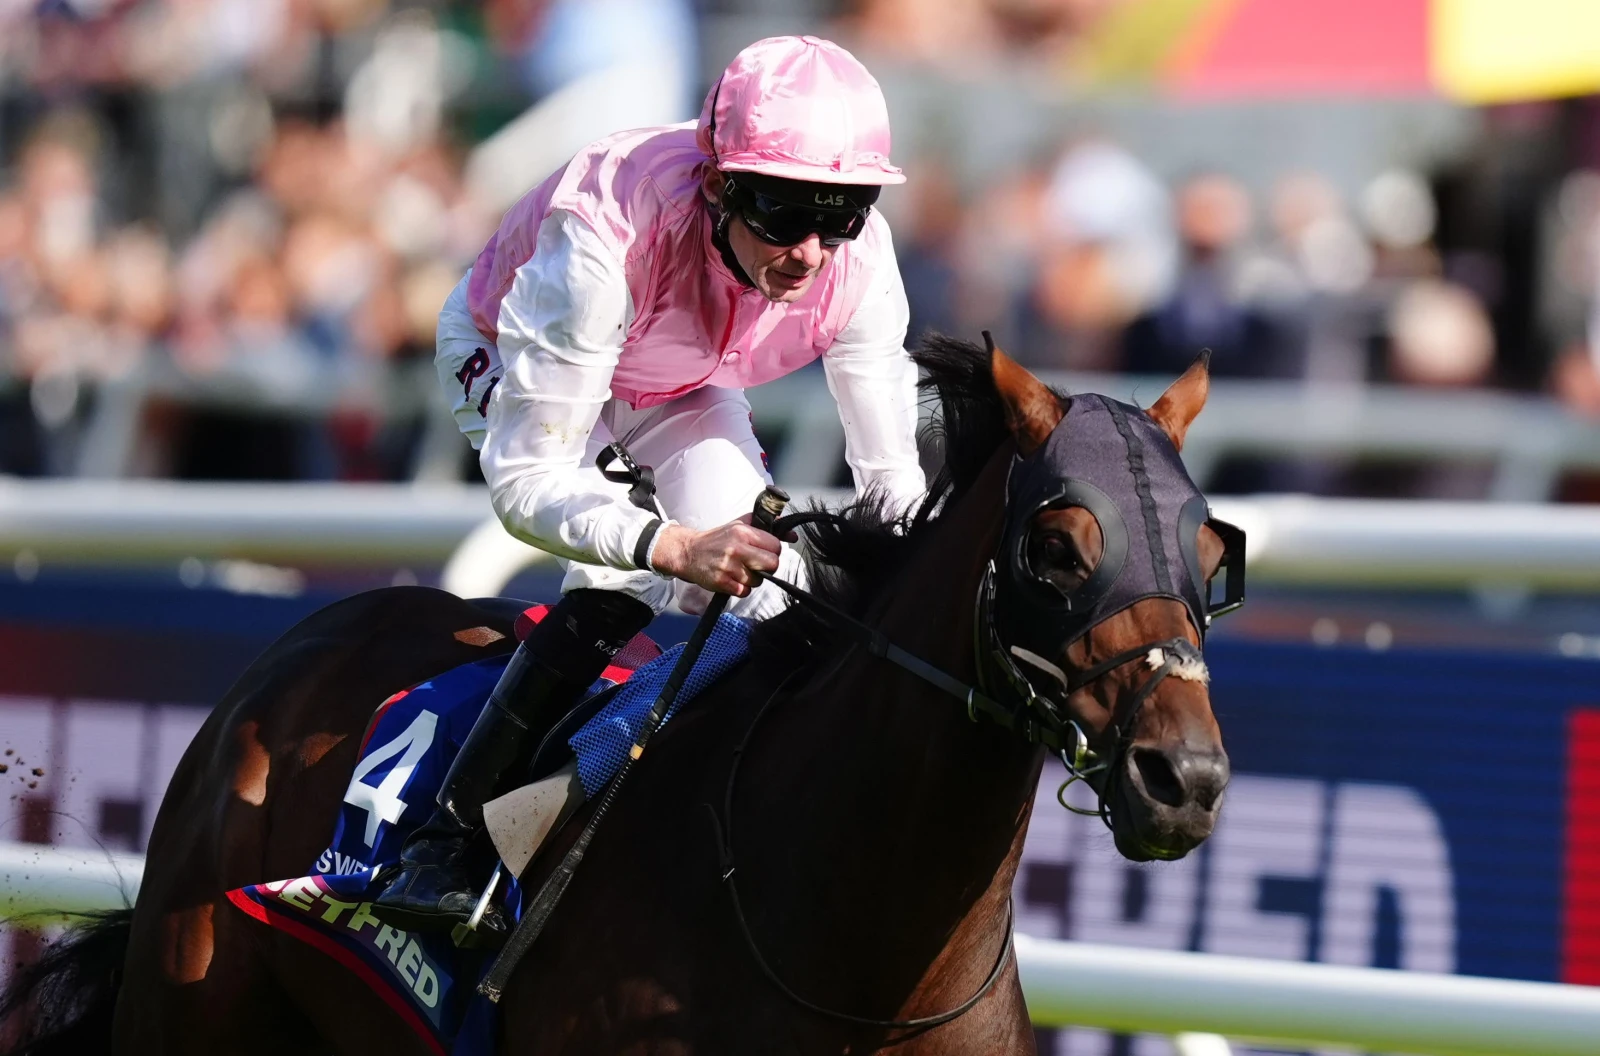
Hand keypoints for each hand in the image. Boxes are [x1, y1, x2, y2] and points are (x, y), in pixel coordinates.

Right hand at [649, 516, 781, 596]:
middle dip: (768, 567)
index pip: (776, 546)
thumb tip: (792, 535)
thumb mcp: (739, 525)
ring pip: (759, 580)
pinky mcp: (722, 582)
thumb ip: (765, 526)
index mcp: (743, 532)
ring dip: (753, 579)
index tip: (765, 552)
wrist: (689, 552)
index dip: (774, 551)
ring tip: (741, 571)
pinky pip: (745, 592)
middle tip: (758, 565)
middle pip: (772, 564)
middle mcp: (736, 548)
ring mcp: (729, 567)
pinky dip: (741, 589)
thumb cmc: (717, 539)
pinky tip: (733, 579)